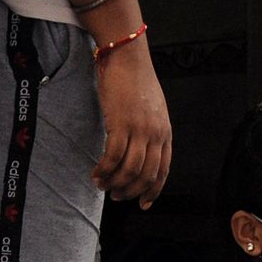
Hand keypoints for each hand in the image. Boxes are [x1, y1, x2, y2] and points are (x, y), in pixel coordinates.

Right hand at [92, 42, 172, 207]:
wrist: (127, 57)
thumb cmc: (136, 81)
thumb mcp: (153, 110)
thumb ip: (152, 131)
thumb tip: (142, 151)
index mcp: (165, 133)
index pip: (163, 171)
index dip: (153, 190)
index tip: (143, 203)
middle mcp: (155, 134)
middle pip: (147, 175)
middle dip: (131, 191)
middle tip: (117, 197)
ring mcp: (139, 130)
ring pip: (129, 169)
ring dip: (115, 183)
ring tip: (103, 187)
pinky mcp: (120, 124)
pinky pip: (112, 157)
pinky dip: (104, 170)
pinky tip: (95, 174)